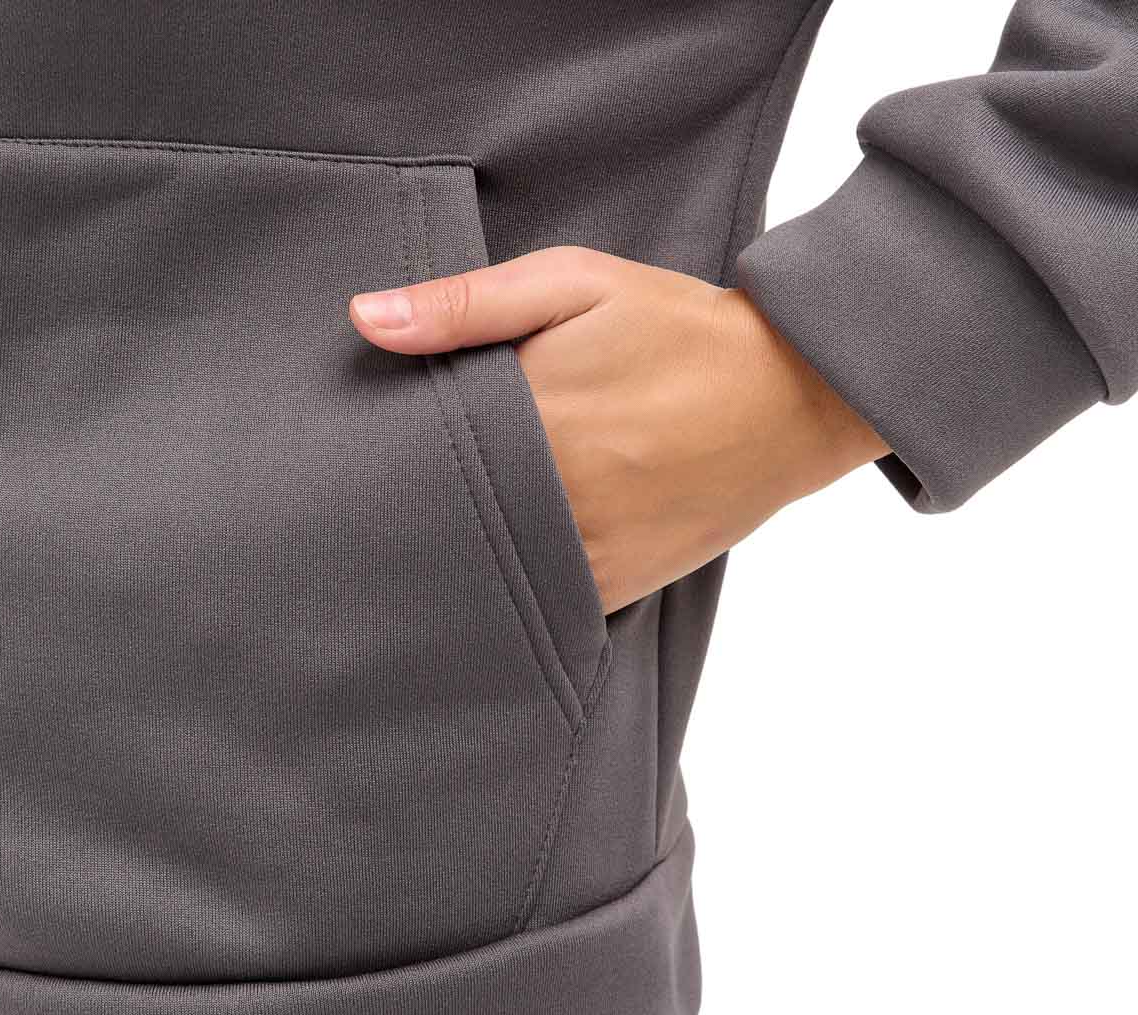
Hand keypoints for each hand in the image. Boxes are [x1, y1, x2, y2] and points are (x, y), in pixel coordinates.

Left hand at [349, 247, 888, 613]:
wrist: (792, 394)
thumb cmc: (680, 329)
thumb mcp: (576, 284)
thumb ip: (468, 304)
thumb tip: (363, 319)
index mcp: (529, 418)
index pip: (414, 455)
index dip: (376, 456)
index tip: (349, 453)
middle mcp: (551, 496)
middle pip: (441, 518)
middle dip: (406, 508)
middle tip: (366, 504)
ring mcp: (586, 550)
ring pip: (484, 570)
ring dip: (453, 554)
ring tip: (416, 539)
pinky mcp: (617, 584)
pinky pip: (540, 603)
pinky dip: (510, 590)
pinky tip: (491, 567)